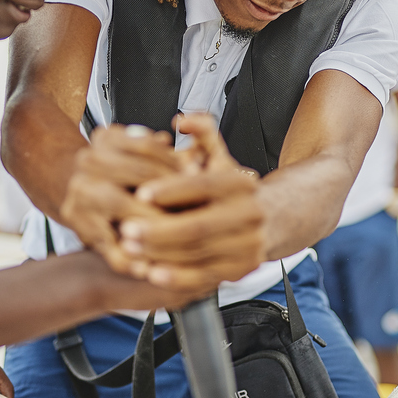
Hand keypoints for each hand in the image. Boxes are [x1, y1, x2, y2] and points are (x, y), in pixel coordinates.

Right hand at [59, 125, 184, 271]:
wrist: (83, 191)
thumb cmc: (125, 174)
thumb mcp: (145, 156)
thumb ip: (171, 157)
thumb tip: (196, 162)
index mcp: (107, 138)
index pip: (145, 145)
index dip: (174, 161)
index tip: (198, 174)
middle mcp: (88, 161)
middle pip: (133, 172)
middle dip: (167, 190)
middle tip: (195, 205)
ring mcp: (79, 191)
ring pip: (119, 203)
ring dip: (151, 220)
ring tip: (179, 232)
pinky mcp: (77, 222)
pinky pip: (104, 242)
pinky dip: (128, 258)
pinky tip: (150, 267)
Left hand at [118, 114, 265, 290]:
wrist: (271, 221)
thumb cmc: (232, 192)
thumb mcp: (220, 158)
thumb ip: (203, 134)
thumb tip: (185, 120)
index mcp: (240, 184)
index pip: (203, 186)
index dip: (170, 190)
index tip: (140, 192)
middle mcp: (249, 215)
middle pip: (198, 226)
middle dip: (158, 230)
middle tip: (126, 228)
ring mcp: (247, 245)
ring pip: (198, 254)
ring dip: (160, 254)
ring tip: (130, 249)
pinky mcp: (240, 270)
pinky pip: (204, 277)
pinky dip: (177, 277)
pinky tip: (153, 272)